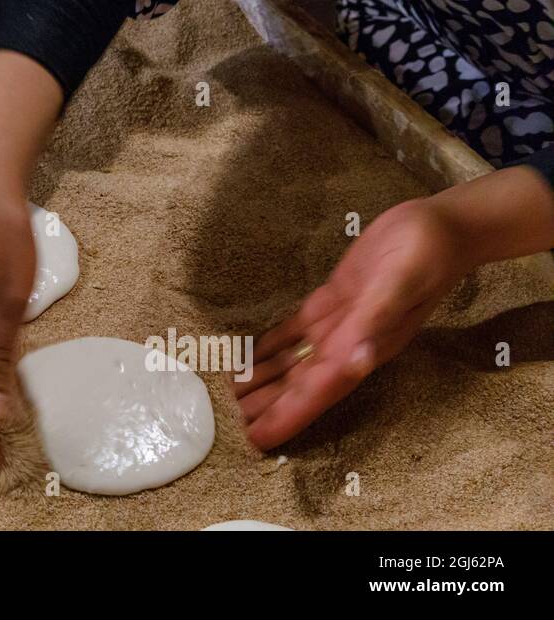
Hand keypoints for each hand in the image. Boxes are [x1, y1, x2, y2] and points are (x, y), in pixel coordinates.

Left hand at [236, 165, 553, 448]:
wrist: (441, 227)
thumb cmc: (424, 254)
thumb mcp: (398, 284)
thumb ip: (376, 322)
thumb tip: (358, 363)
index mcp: (361, 345)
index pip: (317, 391)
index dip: (287, 416)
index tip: (257, 440)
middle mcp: (347, 343)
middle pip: (299, 384)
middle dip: (267, 405)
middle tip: (227, 426)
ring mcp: (338, 323)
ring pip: (294, 361)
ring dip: (264, 379)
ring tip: (231, 397)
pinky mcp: (331, 300)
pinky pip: (295, 330)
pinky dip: (271, 345)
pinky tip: (249, 355)